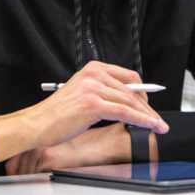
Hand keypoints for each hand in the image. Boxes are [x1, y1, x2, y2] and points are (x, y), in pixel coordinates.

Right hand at [0, 61, 168, 164]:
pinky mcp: (93, 104)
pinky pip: (125, 111)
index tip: (150, 104)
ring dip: (148, 116)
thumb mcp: (82, 94)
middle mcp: (94, 74)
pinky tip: (150, 126)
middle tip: (158, 120)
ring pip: (130, 101)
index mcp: (93, 69)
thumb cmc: (56, 115)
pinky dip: (141, 120)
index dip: (143, 91)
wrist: (36, 124)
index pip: (128, 76)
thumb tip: (125, 101)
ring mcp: (94, 88)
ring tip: (158, 126)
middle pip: (132, 90)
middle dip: (148, 107)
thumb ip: (102, 92)